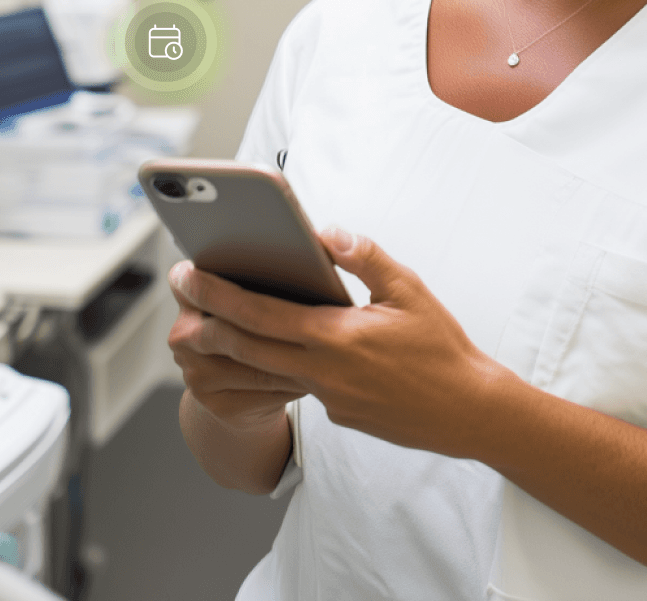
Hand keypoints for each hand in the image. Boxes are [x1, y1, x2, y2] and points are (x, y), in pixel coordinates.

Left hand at [168, 231, 509, 457]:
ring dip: (226, 353)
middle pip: (246, 349)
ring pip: (263, 373)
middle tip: (179, 299)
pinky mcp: (336, 414)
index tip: (188, 275)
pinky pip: (295, 386)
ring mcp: (326, 399)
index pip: (261, 314)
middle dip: (205, 323)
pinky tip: (267, 349)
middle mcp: (322, 373)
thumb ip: (364, 256)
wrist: (468, 411)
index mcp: (336, 338)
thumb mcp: (408, 288)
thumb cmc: (441, 346)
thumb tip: (326, 233)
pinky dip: (270, 368)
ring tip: (202, 327)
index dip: (218, 295)